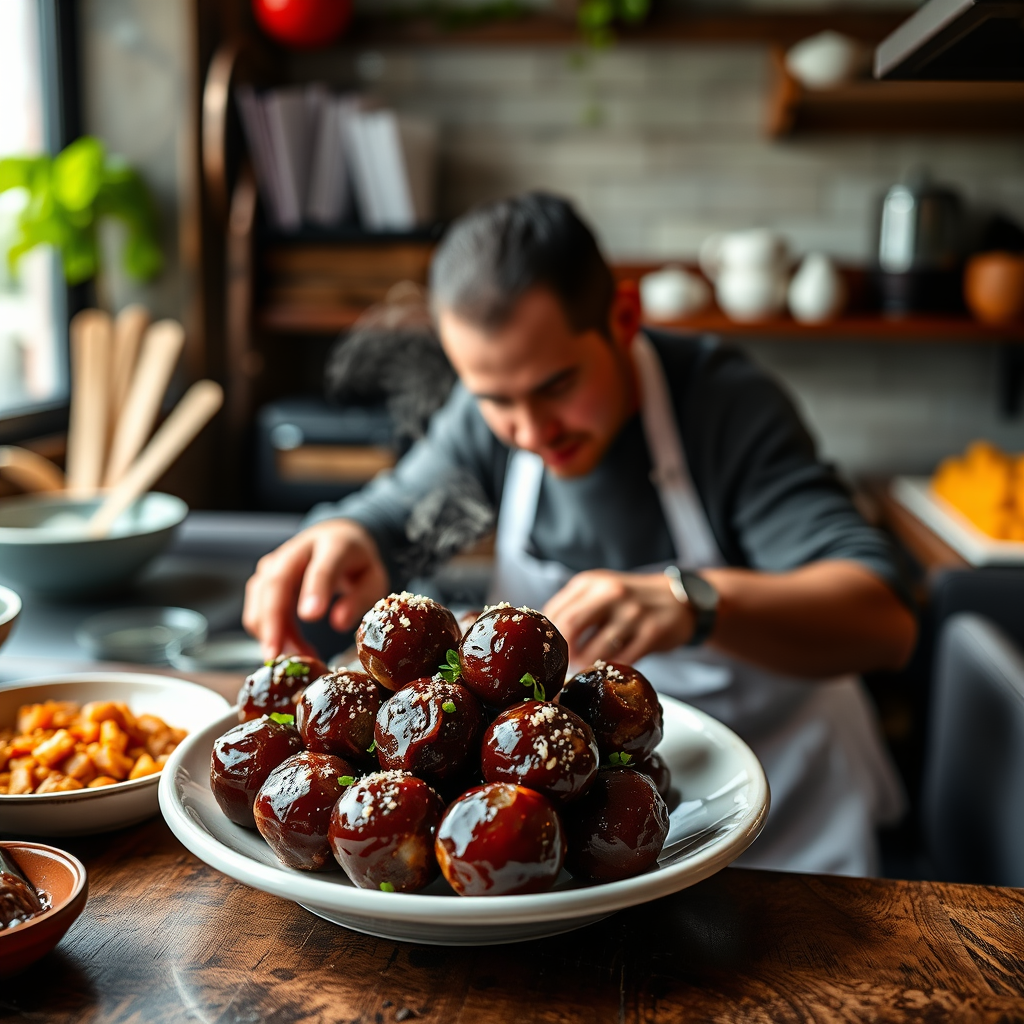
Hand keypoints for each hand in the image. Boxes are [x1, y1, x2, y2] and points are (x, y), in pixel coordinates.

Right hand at [242, 519, 389, 657]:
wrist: (339, 538)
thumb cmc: (356, 564)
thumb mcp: (373, 579)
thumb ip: (359, 599)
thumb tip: (339, 623)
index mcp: (334, 545)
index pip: (323, 565)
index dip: (316, 589)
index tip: (311, 616)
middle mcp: (298, 550)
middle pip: (277, 581)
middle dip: (273, 619)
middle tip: (277, 654)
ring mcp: (276, 562)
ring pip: (261, 596)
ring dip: (269, 631)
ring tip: (293, 659)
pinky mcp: (264, 577)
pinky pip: (257, 605)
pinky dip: (266, 631)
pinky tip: (286, 649)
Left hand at [542, 569, 693, 668]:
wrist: (681, 600)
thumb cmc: (631, 600)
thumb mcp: (600, 591)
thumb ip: (574, 608)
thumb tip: (541, 638)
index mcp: (590, 582)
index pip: (554, 612)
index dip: (547, 638)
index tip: (547, 655)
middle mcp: (610, 592)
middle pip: (569, 627)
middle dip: (561, 655)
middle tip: (561, 669)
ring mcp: (632, 611)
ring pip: (595, 650)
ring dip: (585, 668)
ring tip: (583, 674)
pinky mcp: (652, 631)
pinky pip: (623, 660)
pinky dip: (610, 670)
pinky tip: (607, 673)